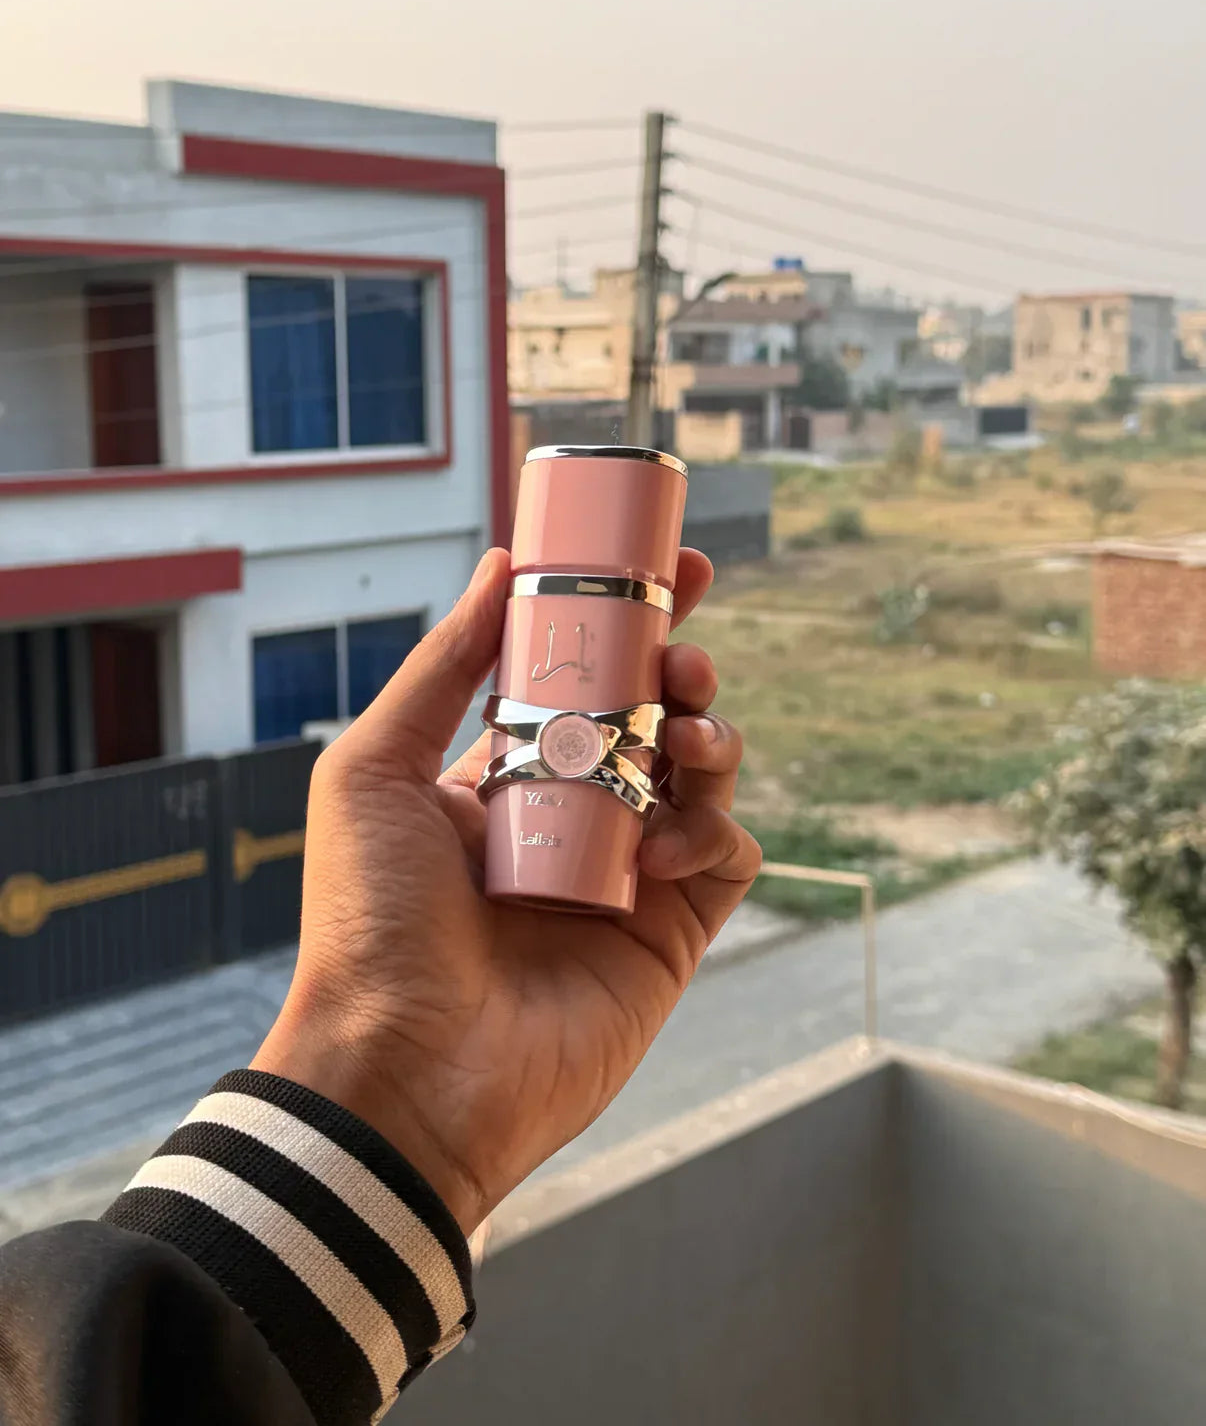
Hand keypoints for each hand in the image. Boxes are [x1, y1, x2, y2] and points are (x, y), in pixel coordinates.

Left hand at [252, 547, 760, 1232]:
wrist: (404, 1071)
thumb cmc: (368, 920)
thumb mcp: (374, 770)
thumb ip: (444, 664)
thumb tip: (501, 563)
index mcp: (503, 776)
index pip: (584, 680)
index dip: (632, 623)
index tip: (677, 572)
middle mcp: (570, 818)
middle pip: (655, 719)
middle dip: (684, 671)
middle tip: (683, 658)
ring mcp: (623, 878)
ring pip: (702, 780)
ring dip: (711, 741)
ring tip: (687, 739)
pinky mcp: (668, 938)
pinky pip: (726, 859)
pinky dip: (713, 834)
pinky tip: (663, 850)